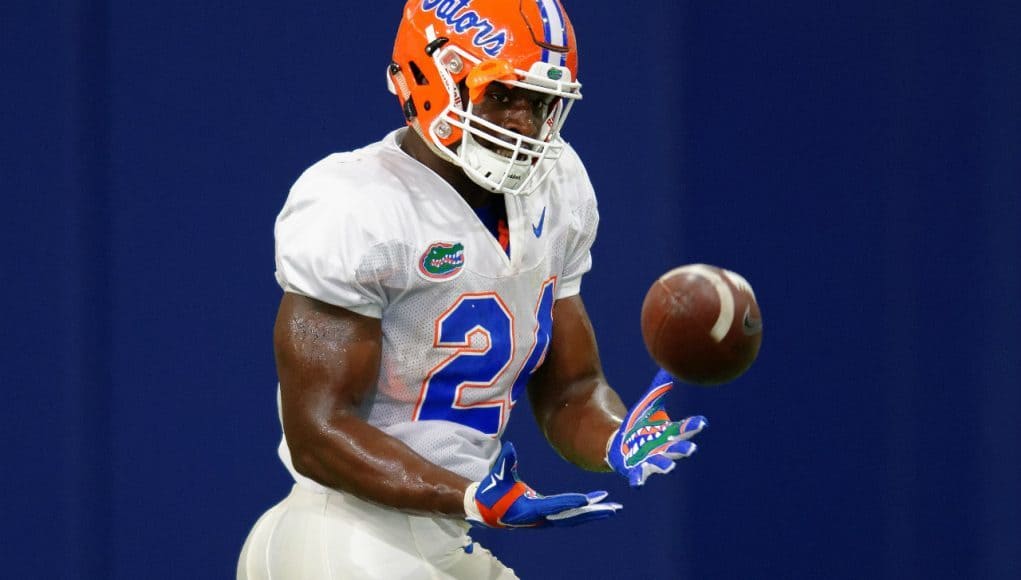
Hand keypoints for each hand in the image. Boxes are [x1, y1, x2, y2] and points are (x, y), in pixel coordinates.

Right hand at [465, 442, 621, 527]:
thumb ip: (506, 462)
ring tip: (614, 507)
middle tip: (614, 508)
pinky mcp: (547, 517)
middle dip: (593, 512)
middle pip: (572, 516)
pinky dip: (584, 511)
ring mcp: (546, 519)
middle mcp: (542, 517)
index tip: (588, 500)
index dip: (571, 501)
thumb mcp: (498, 476)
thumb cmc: (492, 492)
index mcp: (531, 508)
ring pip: (574, 518)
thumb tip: (509, 447)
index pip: (556, 505)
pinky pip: (570, 515)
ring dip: (593, 513)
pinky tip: (597, 505)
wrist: (486, 511)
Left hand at [606, 369, 707, 486]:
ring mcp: (650, 461)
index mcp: (668, 434)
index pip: (684, 429)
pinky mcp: (634, 469)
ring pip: (660, 463)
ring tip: (670, 466)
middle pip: (675, 448)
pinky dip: (638, 479)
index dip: (692, 426)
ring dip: (665, 464)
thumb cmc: (639, 425)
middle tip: (691, 448)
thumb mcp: (648, 403)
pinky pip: (638, 475)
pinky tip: (637, 484)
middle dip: (682, 448)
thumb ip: (659, 387)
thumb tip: (670, 367)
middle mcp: (662, 449)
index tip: (701, 422)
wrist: (619, 444)